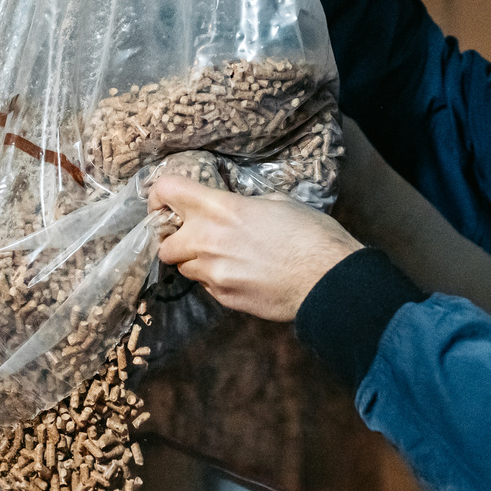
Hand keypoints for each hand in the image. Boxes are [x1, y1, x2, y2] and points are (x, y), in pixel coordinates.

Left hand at [150, 175, 361, 321]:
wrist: (329, 281)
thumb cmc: (312, 236)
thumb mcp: (279, 202)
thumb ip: (244, 205)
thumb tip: (234, 210)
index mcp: (221, 209)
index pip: (166, 191)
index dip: (160, 195)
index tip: (166, 202)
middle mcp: (208, 241)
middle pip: (164, 243)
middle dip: (175, 240)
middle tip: (193, 236)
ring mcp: (214, 274)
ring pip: (183, 269)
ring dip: (196, 261)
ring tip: (223, 257)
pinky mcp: (225, 298)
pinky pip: (207, 286)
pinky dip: (215, 279)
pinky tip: (240, 274)